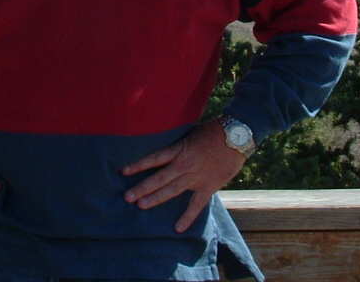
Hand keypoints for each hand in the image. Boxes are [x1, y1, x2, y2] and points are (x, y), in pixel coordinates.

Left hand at [121, 119, 245, 232]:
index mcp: (179, 150)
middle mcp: (183, 165)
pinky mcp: (208, 187)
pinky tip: (177, 228)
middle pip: (159, 178)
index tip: (123, 171)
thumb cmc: (213, 131)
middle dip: (142, 188)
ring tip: (140, 206)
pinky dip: (187, 217)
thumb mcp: (191, 133)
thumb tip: (166, 151)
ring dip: (155, 198)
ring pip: (171, 190)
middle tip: (127, 197)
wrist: (236, 137)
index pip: (154, 158)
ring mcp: (195, 177)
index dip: (138, 165)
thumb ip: (179, 146)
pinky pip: (196, 205)